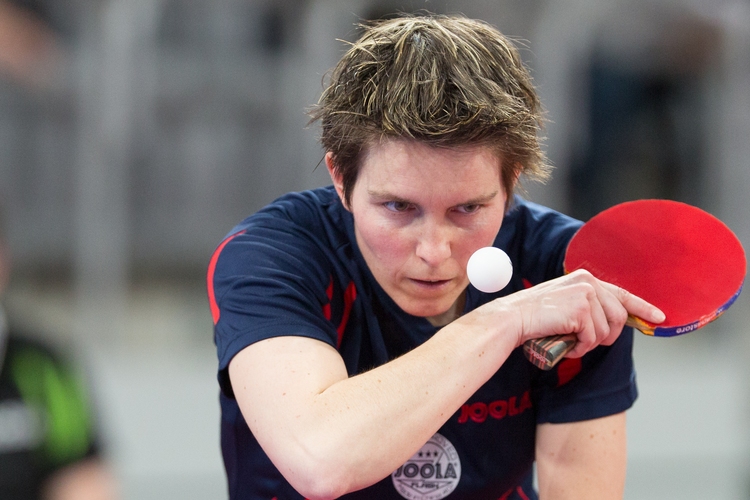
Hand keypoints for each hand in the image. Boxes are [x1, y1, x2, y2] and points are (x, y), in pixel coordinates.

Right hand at [504, 270, 664, 357]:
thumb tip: (614, 323)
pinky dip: (580, 348)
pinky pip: (593, 339)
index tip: (659, 318)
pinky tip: (566, 345)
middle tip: (585, 343)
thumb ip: (588, 307)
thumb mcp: (566, 305)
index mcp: (584, 278)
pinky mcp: (581, 310)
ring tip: (570, 342)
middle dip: (607, 336)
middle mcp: (588, 282)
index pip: (622, 293)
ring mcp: (585, 294)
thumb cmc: (535, 316)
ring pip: (607, 331)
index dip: (643, 307)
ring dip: (589, 344)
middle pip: (619, 317)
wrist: (513, 318)